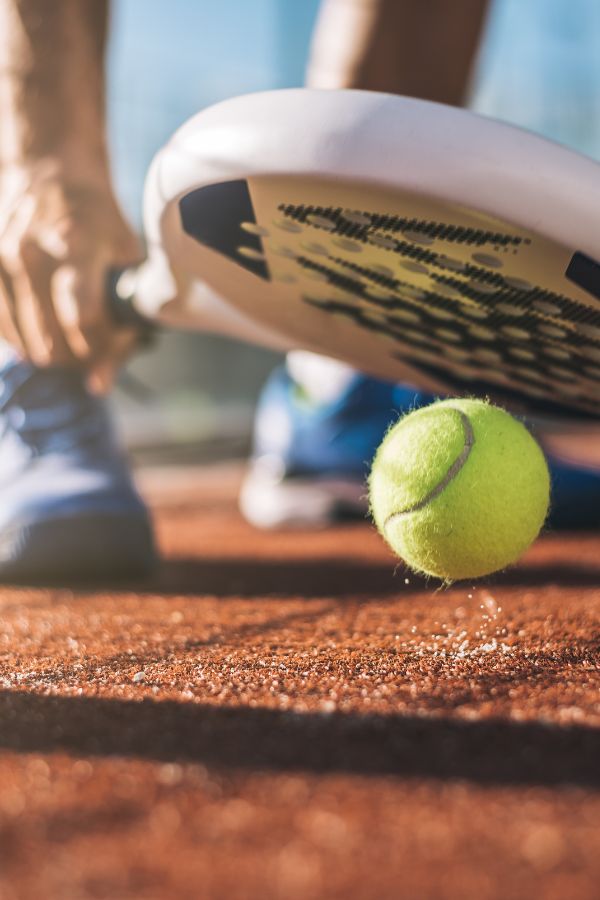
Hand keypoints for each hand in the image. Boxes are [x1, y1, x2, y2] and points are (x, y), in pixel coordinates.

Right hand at [0, 160, 141, 391]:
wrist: (50, 169)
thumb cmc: (98, 219)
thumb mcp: (126, 258)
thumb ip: (122, 322)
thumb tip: (98, 386)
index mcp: (78, 246)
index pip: (84, 321)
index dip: (101, 348)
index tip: (112, 347)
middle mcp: (32, 252)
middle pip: (51, 341)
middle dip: (78, 360)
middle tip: (92, 353)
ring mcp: (1, 258)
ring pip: (23, 342)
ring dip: (50, 355)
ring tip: (68, 345)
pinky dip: (21, 341)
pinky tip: (39, 335)